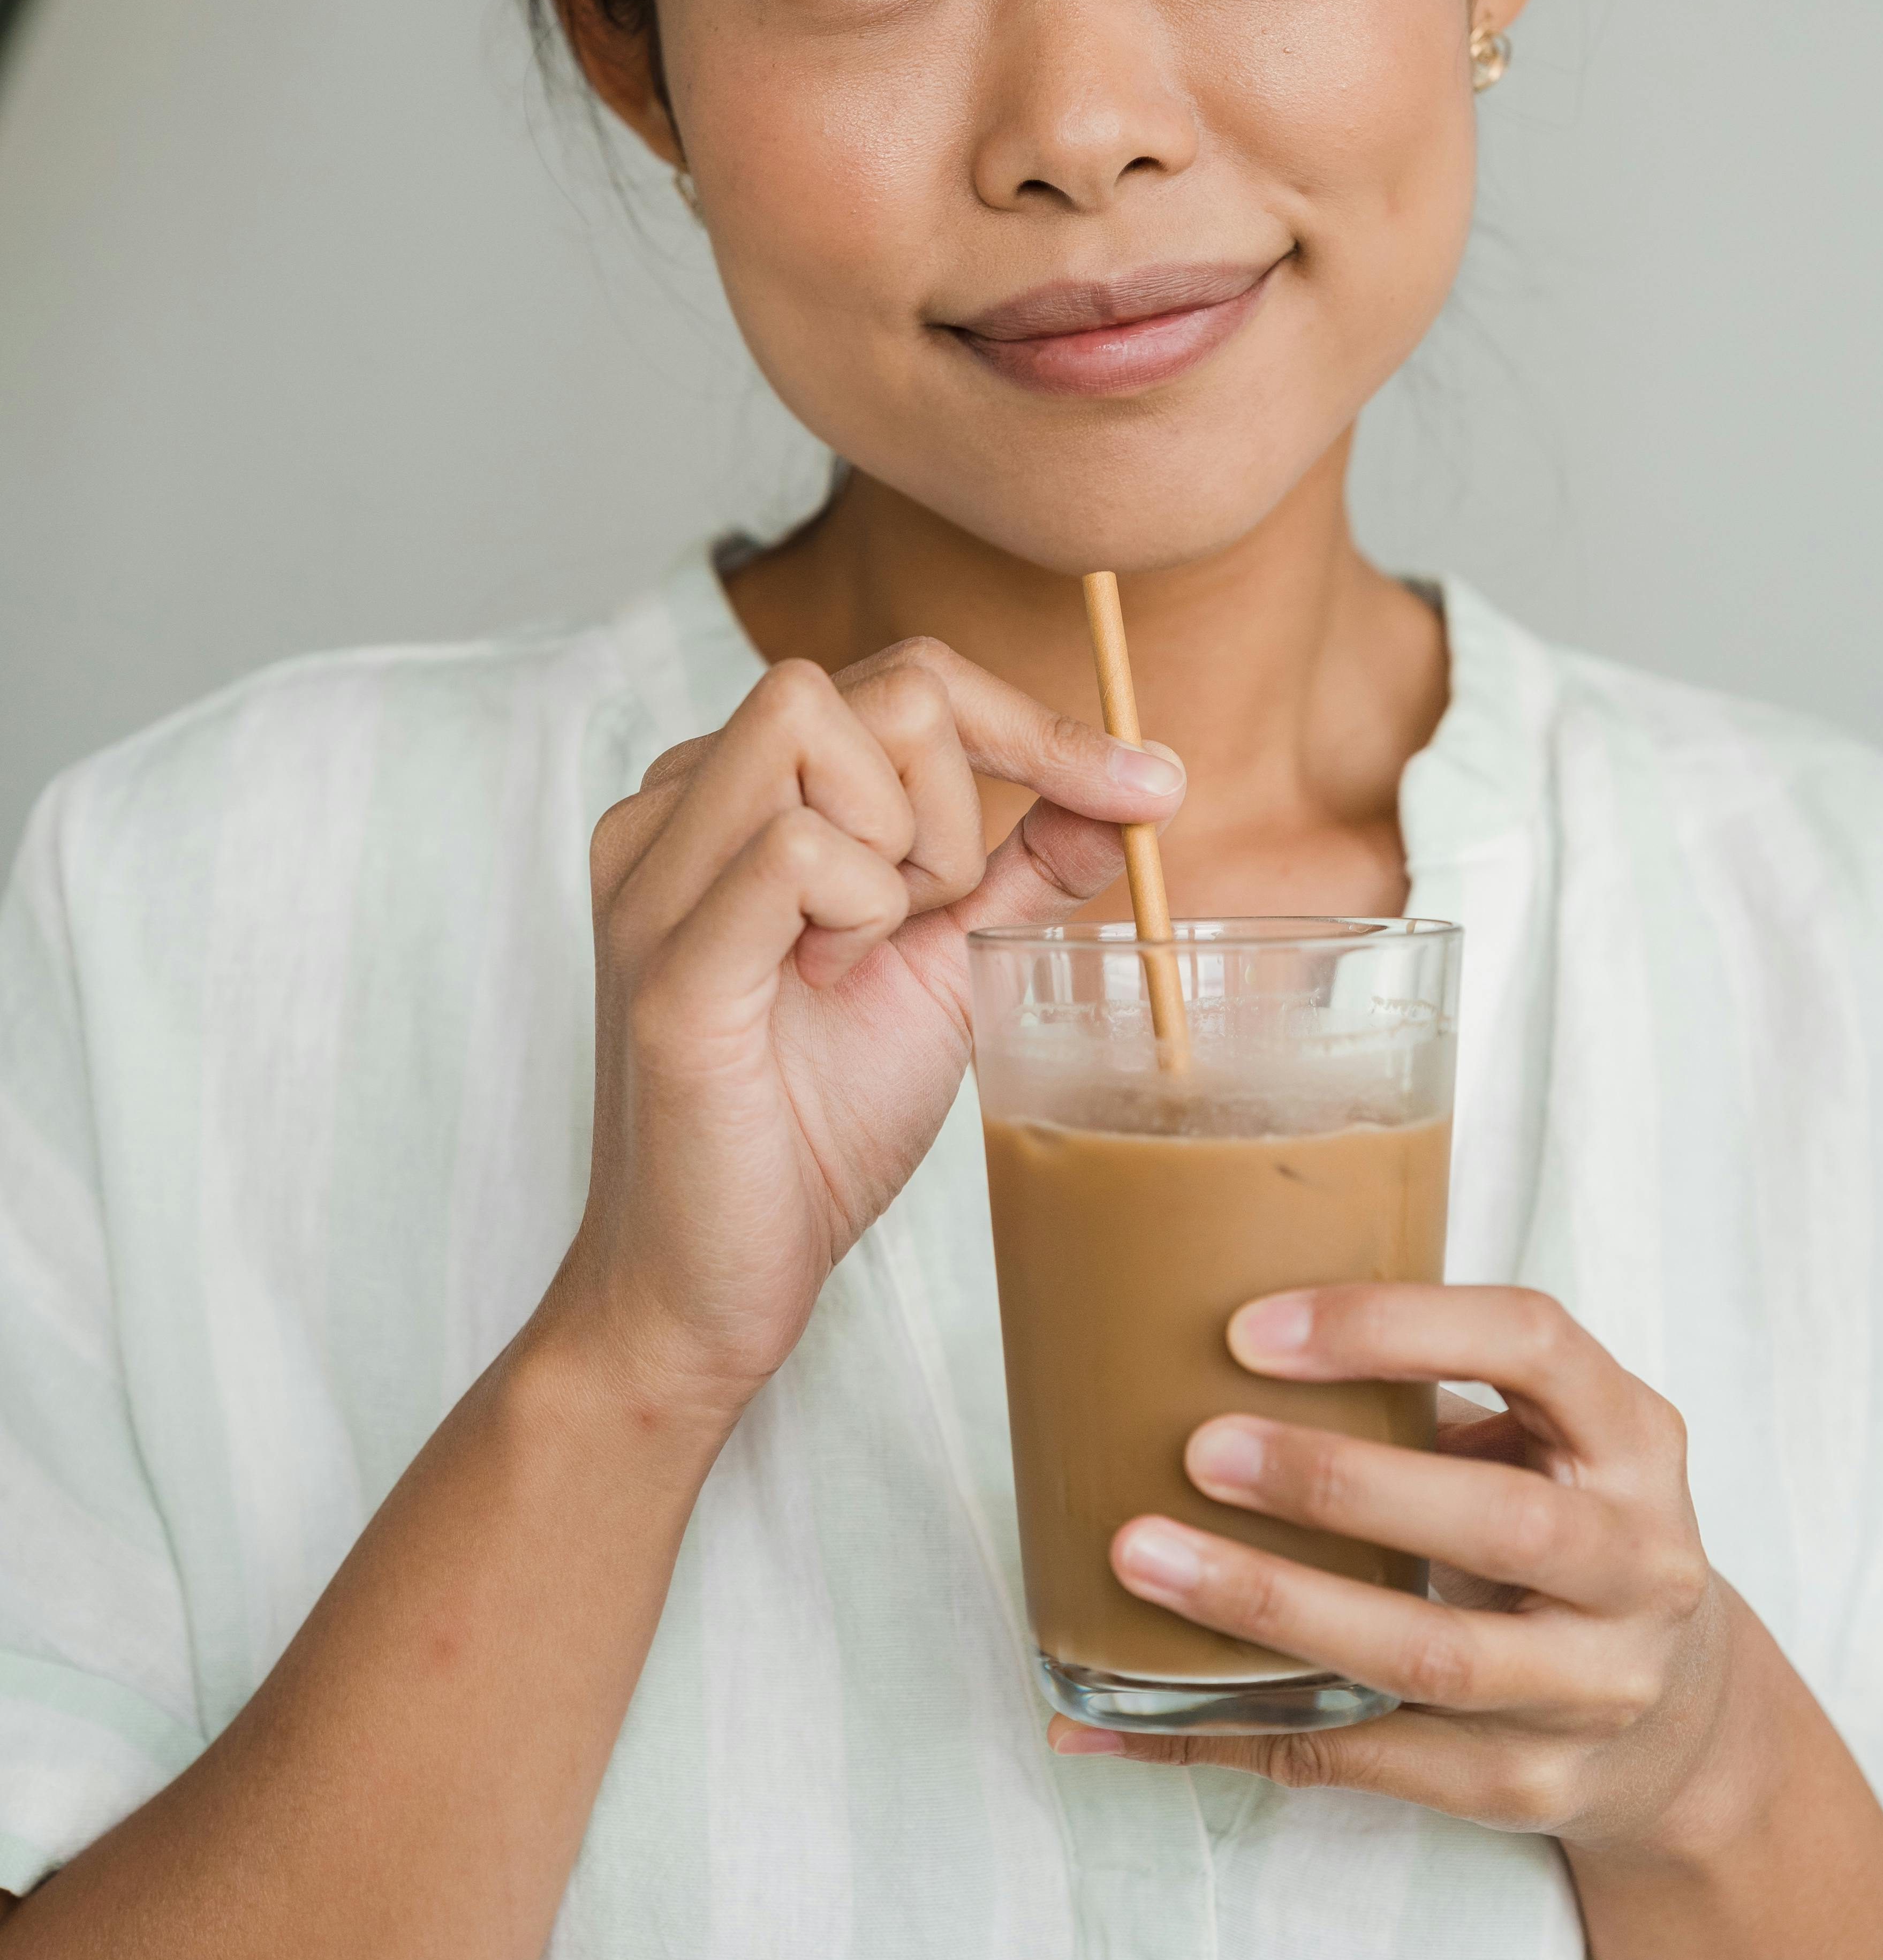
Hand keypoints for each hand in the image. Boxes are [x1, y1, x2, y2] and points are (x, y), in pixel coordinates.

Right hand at [548, 641, 1182, 1444]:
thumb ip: (1020, 869)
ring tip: (859, 956)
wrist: (711, 1283)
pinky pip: (798, 848)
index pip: (903, 676)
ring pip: (819, 726)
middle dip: (957, 801)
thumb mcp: (944, 969)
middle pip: (878, 685)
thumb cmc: (812, 1125)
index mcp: (729, 795)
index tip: (1151, 784)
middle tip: (920, 924)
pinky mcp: (668, 962)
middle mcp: (670, 806)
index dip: (1036, 721)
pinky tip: (824, 983)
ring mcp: (655, 876)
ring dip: (902, 848)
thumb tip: (1131, 785)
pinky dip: (858, 909)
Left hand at [1050, 1284, 1749, 1858]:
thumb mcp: (1550, 1440)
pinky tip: (1131, 1713)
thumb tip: (1215, 1343)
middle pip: (1496, 1520)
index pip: (1532, 1344)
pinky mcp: (1532, 1788)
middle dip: (1335, 1483)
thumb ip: (1433, 1394)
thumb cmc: (1569, 1532)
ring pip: (1431, 1657)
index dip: (1393, 1325)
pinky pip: (1372, 1760)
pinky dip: (1245, 1731)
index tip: (1251, 1331)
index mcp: (1631, 1437)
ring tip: (1149, 1562)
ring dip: (1277, 1609)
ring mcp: (1593, 1688)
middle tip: (1199, 1449)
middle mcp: (1634, 1562)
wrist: (1687, 1725)